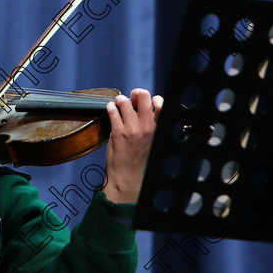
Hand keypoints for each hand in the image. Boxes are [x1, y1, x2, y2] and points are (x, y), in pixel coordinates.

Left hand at [102, 88, 162, 203]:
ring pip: (124, 100)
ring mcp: (132, 129)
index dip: (153, 99)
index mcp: (158, 129)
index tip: (146, 103)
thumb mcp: (153, 143)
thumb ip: (152, 127)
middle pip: (143, 95)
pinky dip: (110, 107)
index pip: (161, 104)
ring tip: (118, 105)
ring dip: (119, 100)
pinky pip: (112, 110)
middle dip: (136, 93)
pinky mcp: (117, 132)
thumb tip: (146, 111)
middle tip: (131, 99)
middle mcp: (147, 127)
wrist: (127, 178)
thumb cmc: (140, 162)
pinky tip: (110, 111)